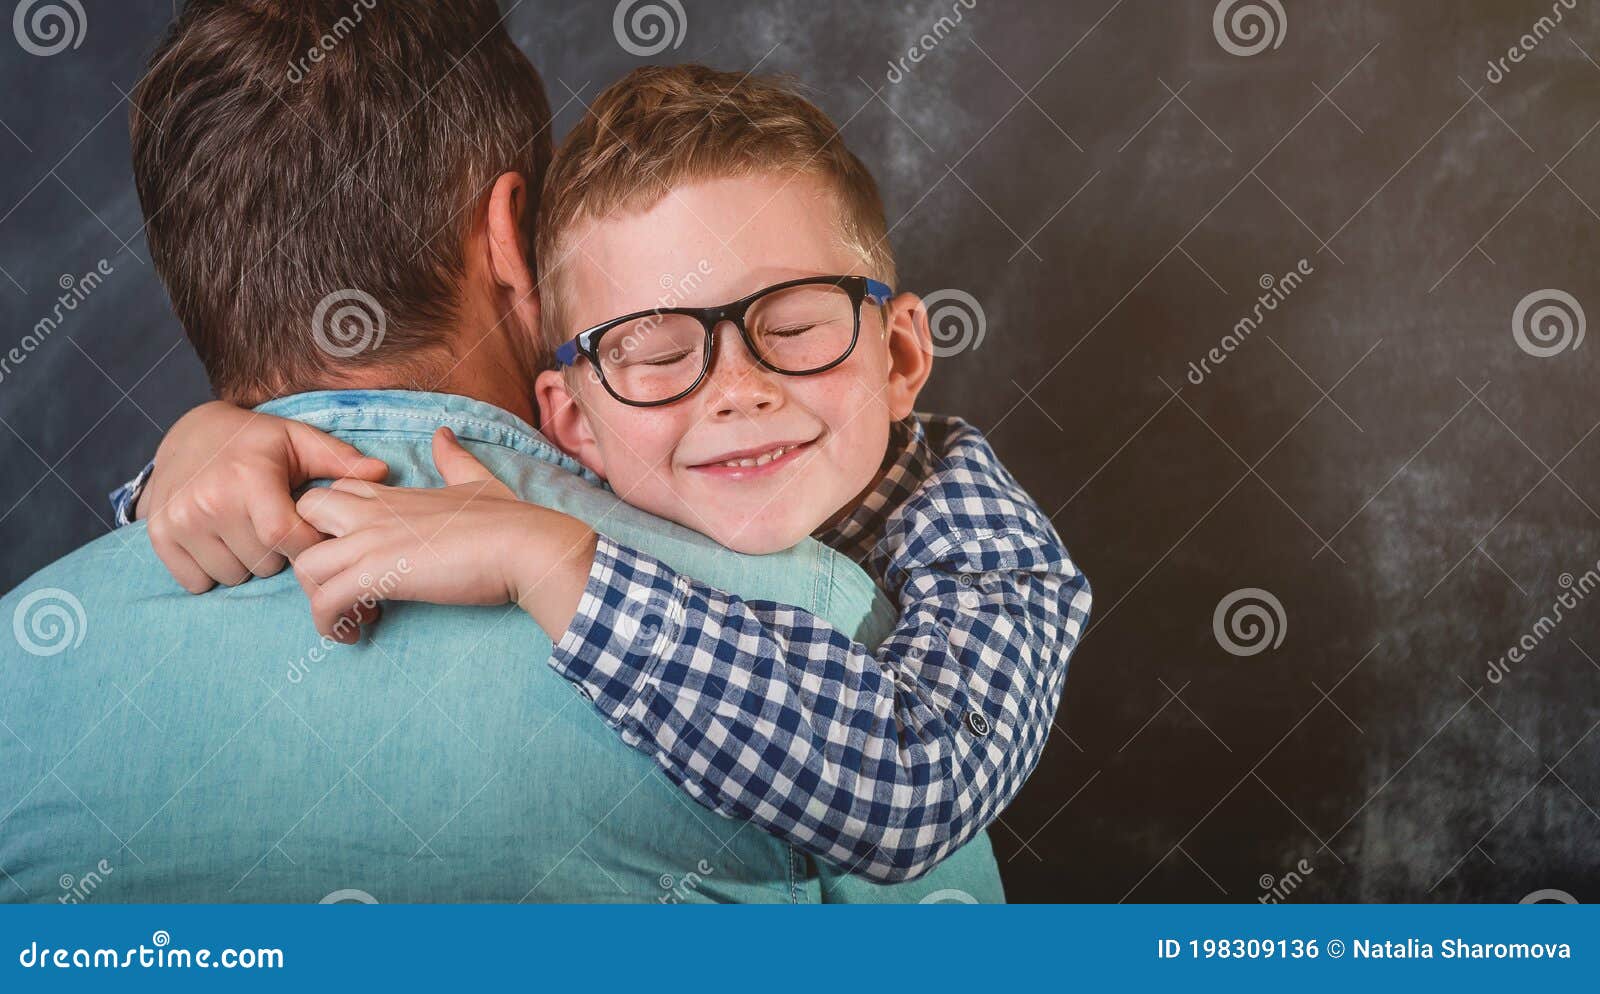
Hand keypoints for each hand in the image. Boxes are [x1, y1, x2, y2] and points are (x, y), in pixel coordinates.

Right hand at [140, 401, 388, 592]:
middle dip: (278, 554)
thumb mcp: (298, 441)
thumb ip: (341, 460)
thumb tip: (383, 473)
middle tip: (273, 525)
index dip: (307, 547)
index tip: (314, 538)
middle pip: (263, 563)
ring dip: (247, 563)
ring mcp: (179, 520)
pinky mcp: (158, 535)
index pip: (287, 539)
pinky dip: (212, 571)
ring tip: (246, 529)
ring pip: (233, 576)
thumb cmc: (256, 442)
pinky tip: (221, 541)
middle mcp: (208, 501)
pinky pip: (196, 582)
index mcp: (248, 478)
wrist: (189, 432)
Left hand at [293, 427, 597, 643]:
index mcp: (391, 495)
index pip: (331, 494)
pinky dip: (330, 623)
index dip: (332, 526)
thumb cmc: (509, 520)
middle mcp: (372, 513)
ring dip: (318, 596)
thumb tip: (443, 435)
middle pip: (302, 517)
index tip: (356, 556)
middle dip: (310, 551)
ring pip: (305, 565)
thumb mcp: (476, 481)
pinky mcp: (377, 574)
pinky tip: (357, 632)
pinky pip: (325, 602)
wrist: (525, 546)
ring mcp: (371, 542)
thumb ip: (453, 460)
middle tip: (339, 582)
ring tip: (351, 616)